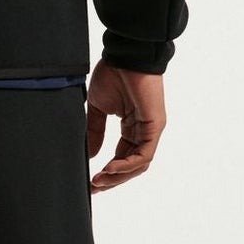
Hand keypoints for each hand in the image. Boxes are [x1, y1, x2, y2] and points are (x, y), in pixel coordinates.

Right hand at [85, 60, 165, 193]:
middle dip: (112, 180)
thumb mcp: (98, 108)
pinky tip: (109, 168)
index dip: (107, 172)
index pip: (122, 157)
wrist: (124, 55)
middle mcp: (143, 131)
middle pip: (131, 166)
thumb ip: (94, 131)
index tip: (91, 181)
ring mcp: (151, 130)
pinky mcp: (154, 127)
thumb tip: (89, 154)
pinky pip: (143, 155)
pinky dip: (126, 165)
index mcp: (131, 127)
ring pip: (138, 164)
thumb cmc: (113, 74)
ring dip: (118, 176)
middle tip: (94, 188)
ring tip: (99, 181)